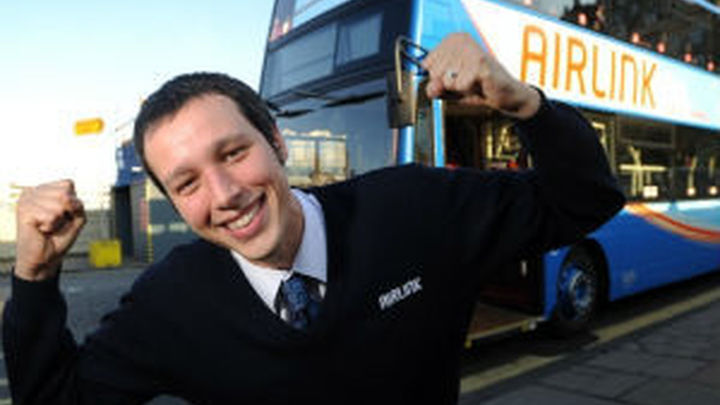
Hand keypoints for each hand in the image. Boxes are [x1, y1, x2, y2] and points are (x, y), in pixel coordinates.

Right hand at [14, 180, 85, 280]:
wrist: (46, 258)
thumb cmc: (59, 237)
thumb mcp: (77, 217)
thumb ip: (77, 204)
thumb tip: (66, 198)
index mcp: (44, 189)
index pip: (68, 184)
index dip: (72, 203)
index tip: (62, 215)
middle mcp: (33, 190)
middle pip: (65, 193)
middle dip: (66, 213)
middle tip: (54, 223)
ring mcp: (27, 199)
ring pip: (59, 204)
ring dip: (58, 221)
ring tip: (47, 227)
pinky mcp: (24, 211)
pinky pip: (52, 215)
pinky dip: (51, 226)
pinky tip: (41, 229)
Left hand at [421, 32, 540, 118]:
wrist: (504, 95)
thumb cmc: (476, 87)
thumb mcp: (448, 88)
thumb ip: (434, 88)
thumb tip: (431, 87)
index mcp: (452, 40)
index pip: (426, 64)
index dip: (438, 77)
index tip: (455, 75)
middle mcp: (461, 40)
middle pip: (434, 72)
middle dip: (448, 84)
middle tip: (466, 81)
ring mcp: (470, 50)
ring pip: (445, 80)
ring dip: (459, 87)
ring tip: (472, 82)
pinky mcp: (479, 63)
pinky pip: (457, 85)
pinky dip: (466, 90)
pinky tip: (479, 84)